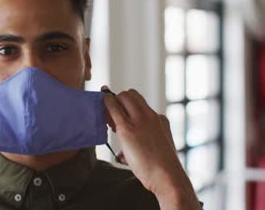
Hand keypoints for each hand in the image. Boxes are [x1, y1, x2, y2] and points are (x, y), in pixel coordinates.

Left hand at [101, 86, 200, 209]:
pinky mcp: (127, 128)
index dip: (127, 105)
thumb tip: (122, 154)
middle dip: (119, 100)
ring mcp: (139, 120)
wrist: (167, 176)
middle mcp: (150, 115)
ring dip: (113, 102)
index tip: (120, 115)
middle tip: (112, 116)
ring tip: (110, 121)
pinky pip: (113, 107)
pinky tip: (102, 104)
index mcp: (160, 119)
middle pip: (131, 95)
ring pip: (123, 96)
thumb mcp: (156, 148)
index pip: (140, 102)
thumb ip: (141, 145)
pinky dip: (106, 103)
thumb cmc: (161, 168)